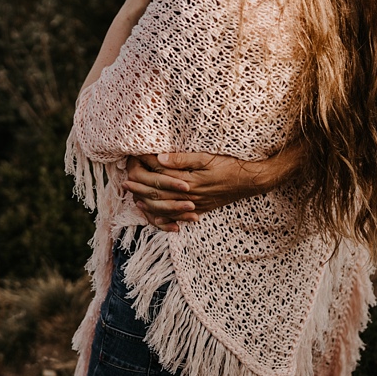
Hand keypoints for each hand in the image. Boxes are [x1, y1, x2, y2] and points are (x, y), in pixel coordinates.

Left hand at [122, 143, 303, 231]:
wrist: (251, 181)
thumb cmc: (230, 164)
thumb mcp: (208, 157)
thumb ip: (183, 158)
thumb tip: (159, 157)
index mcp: (189, 179)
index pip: (160, 174)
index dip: (145, 167)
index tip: (132, 159)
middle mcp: (190, 195)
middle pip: (159, 193)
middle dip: (140, 188)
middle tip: (125, 182)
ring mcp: (195, 205)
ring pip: (166, 208)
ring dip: (148, 203)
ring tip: (134, 199)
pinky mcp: (201, 210)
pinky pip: (178, 218)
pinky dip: (164, 218)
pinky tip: (155, 216)